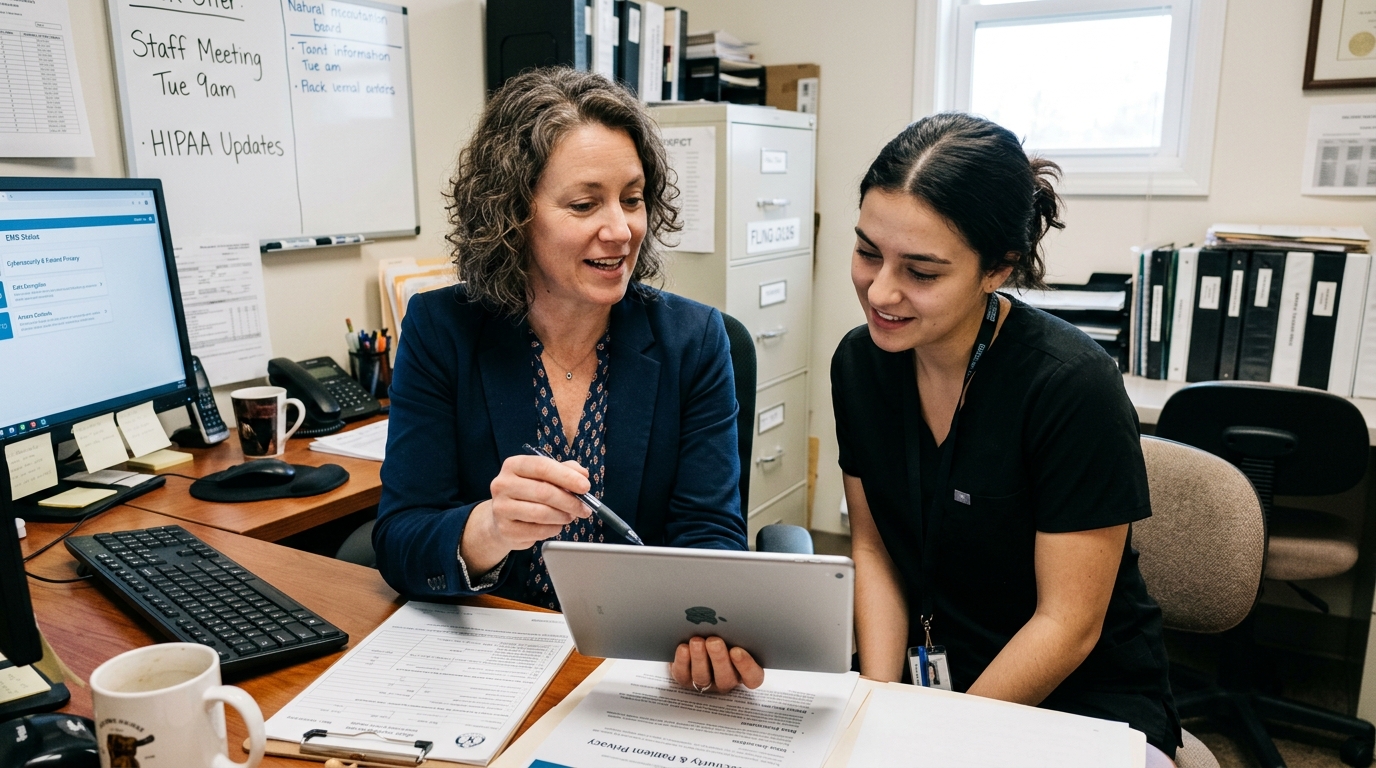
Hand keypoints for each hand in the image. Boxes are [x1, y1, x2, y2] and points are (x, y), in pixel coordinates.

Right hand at [461, 455, 591, 573]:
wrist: (502, 518)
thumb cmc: (528, 494)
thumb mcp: (544, 476)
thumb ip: (565, 470)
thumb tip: (583, 474)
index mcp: (514, 465)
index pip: (542, 467)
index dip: (567, 477)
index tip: (585, 486)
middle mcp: (502, 484)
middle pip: (544, 492)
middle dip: (570, 501)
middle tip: (585, 508)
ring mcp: (501, 508)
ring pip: (541, 513)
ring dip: (563, 516)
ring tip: (570, 516)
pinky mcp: (505, 530)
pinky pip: (538, 531)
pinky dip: (553, 529)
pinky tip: (554, 525)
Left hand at [670, 636, 763, 692]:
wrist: (695, 635)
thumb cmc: (722, 633)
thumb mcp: (733, 632)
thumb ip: (736, 630)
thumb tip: (735, 616)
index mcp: (744, 670)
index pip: (753, 677)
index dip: (746, 667)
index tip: (737, 651)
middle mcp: (726, 679)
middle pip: (726, 677)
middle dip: (719, 658)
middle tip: (714, 641)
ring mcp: (705, 682)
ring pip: (703, 676)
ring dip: (699, 658)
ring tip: (697, 641)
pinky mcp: (685, 679)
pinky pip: (683, 674)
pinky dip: (683, 661)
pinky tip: (683, 647)